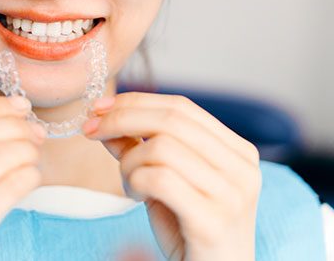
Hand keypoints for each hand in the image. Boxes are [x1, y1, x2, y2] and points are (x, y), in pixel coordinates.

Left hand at [82, 92, 260, 260]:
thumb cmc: (189, 232)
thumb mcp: (165, 180)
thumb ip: (140, 147)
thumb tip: (103, 116)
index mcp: (237, 151)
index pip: (181, 107)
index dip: (136, 101)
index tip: (99, 107)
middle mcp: (242, 168)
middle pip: (171, 120)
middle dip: (121, 119)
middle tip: (90, 130)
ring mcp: (232, 195)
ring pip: (161, 147)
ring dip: (129, 161)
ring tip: (129, 183)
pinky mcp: (213, 221)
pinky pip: (159, 179)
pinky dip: (135, 181)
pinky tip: (137, 197)